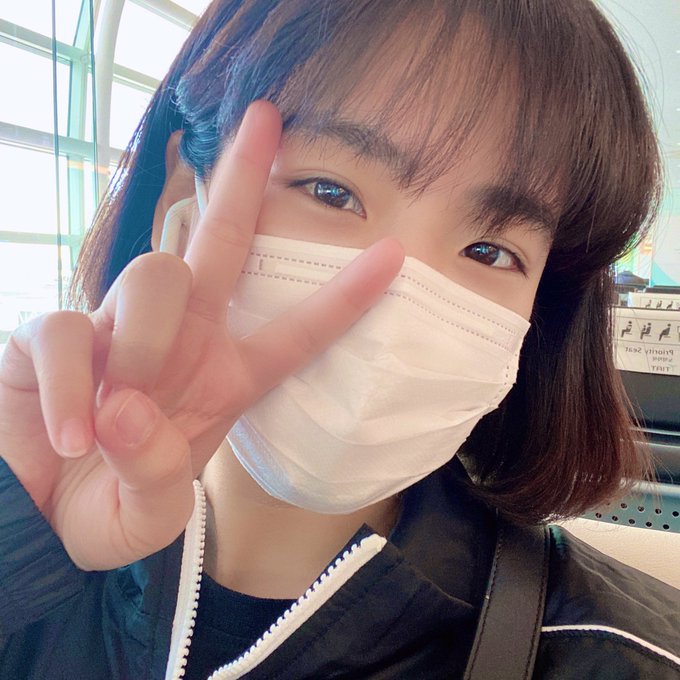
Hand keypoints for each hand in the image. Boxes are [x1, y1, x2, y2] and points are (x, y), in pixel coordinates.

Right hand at [0, 101, 404, 570]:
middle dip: (244, 180)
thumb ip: (155, 474)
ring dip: (144, 340)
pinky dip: (70, 384)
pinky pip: (63, 330)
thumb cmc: (105, 513)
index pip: (297, 332)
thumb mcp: (152, 515)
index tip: (394, 255)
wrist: (36, 531)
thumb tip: (124, 407)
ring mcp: (112, 329)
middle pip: (220, 240)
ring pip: (154, 276)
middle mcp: (178, 339)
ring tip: (121, 405)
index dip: (345, 298)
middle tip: (268, 119)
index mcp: (225, 378)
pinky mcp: (48, 336)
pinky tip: (71, 434)